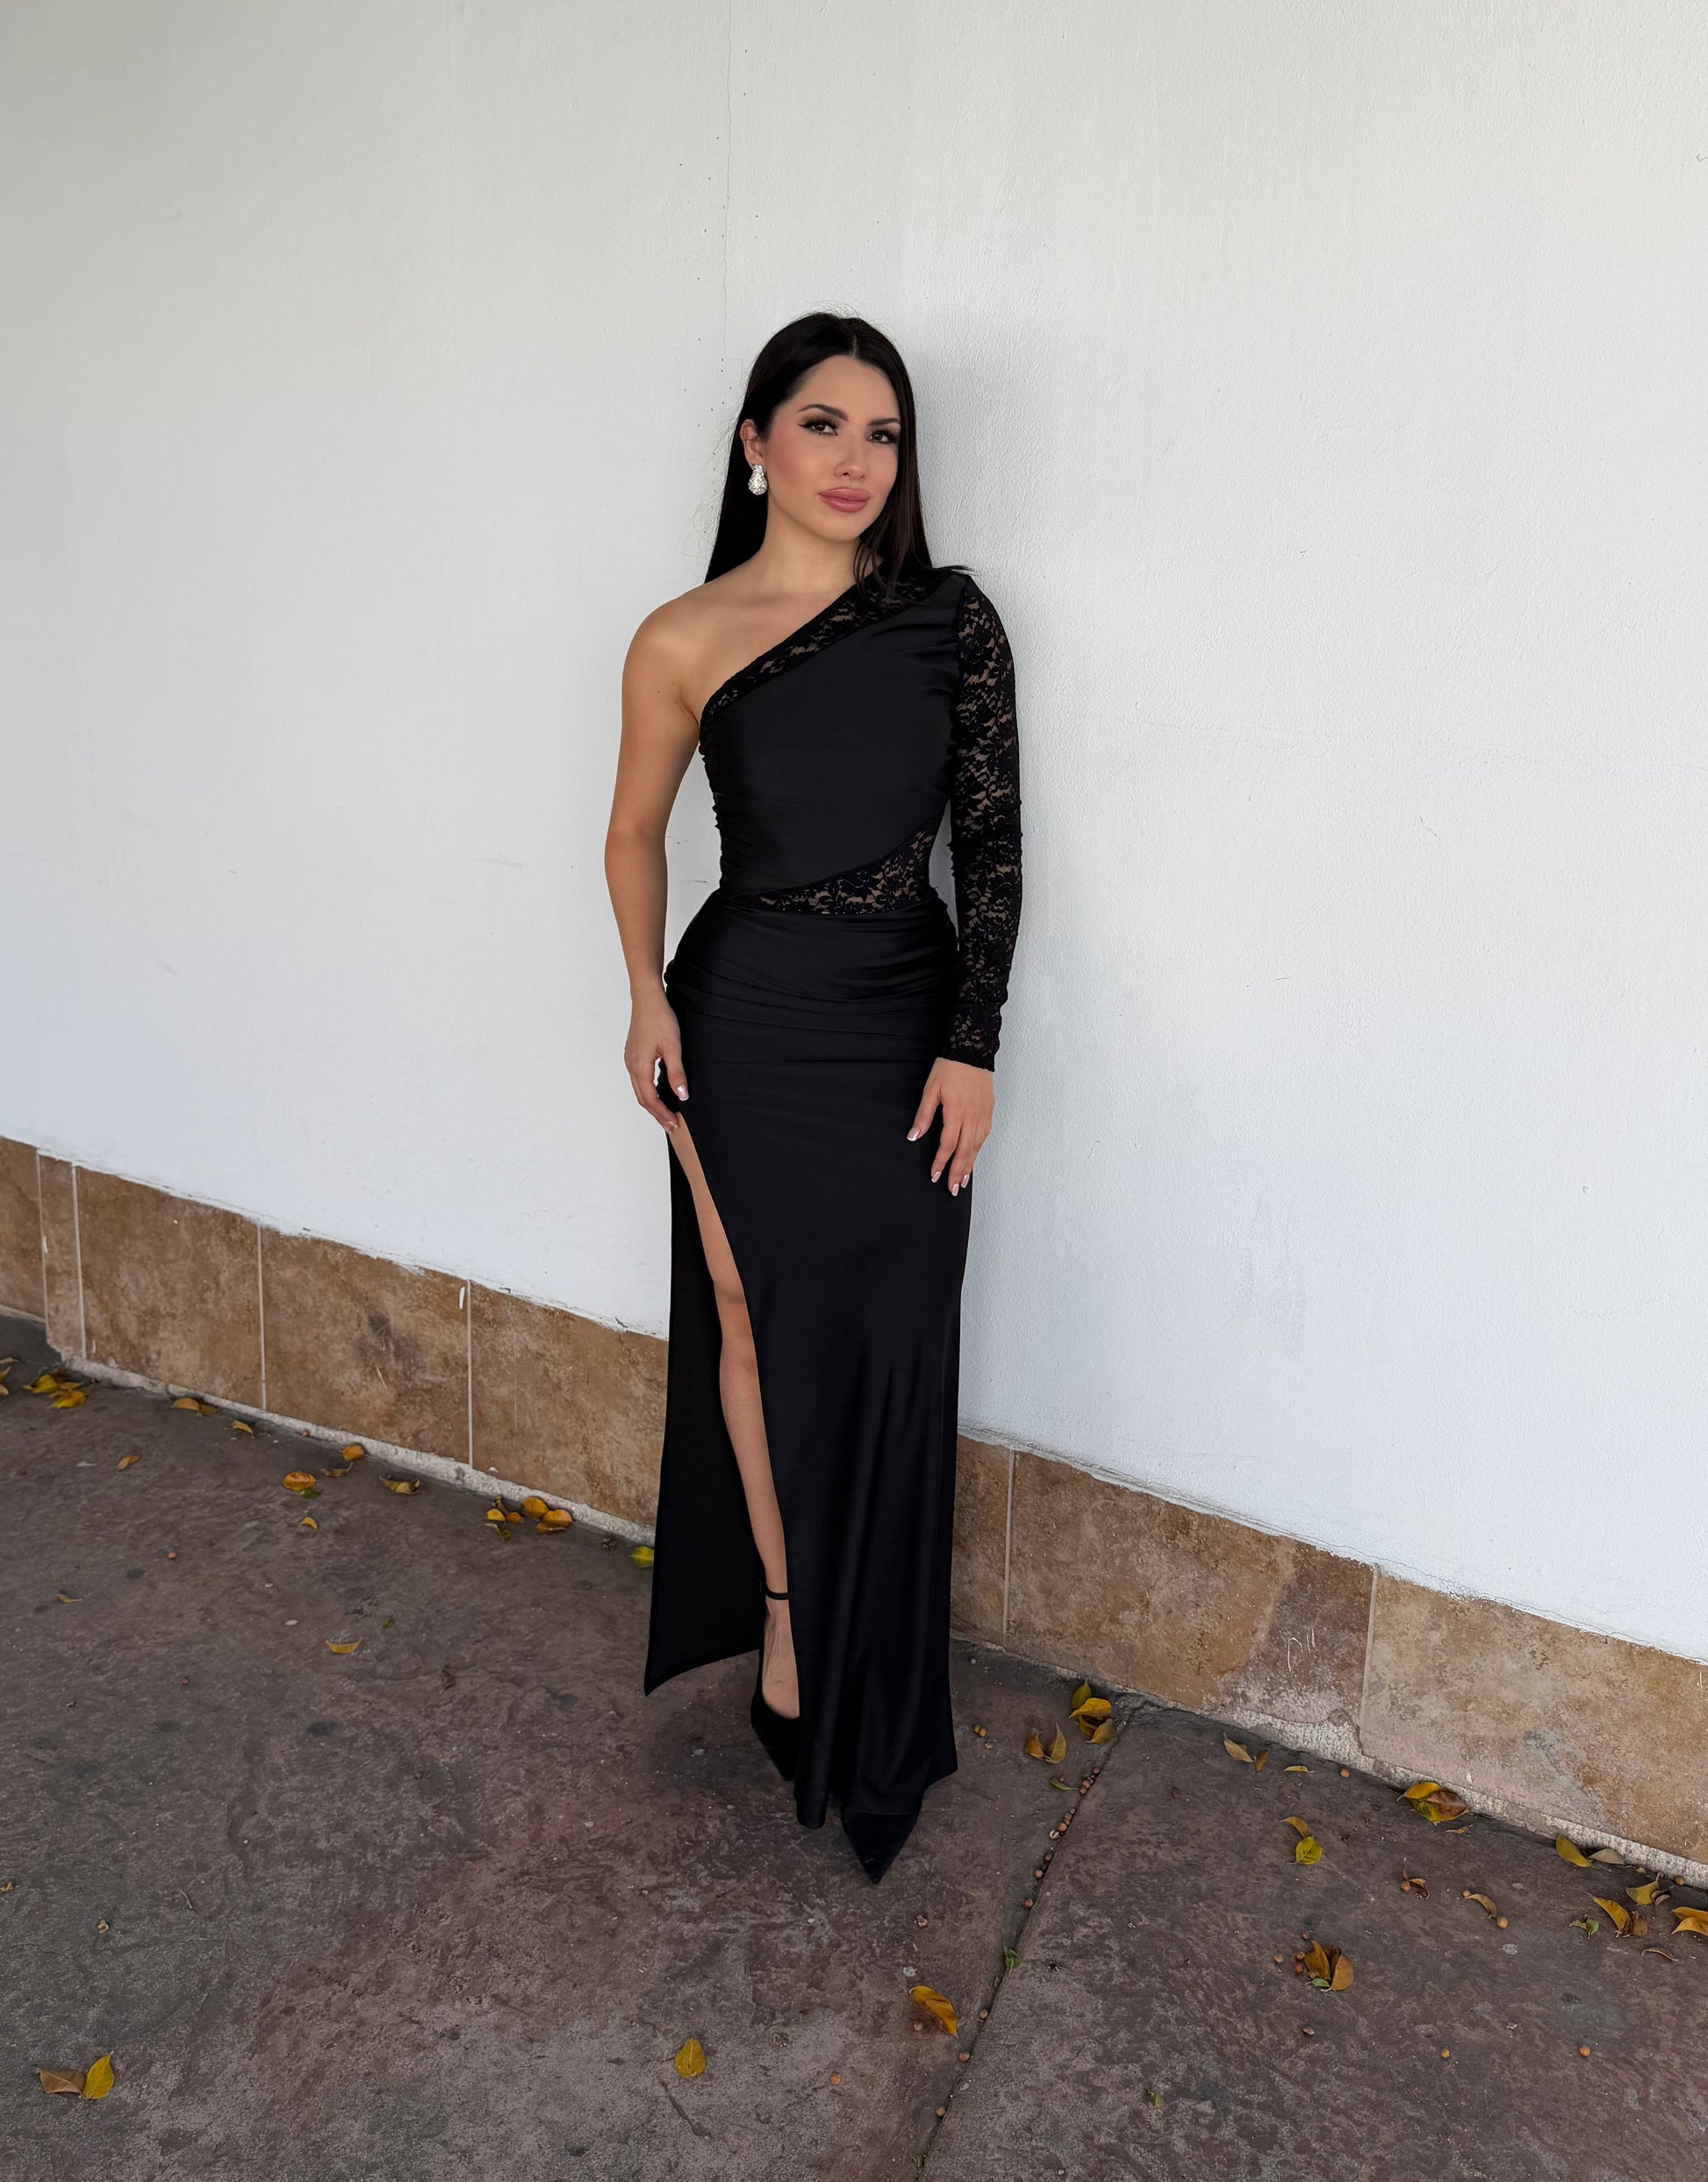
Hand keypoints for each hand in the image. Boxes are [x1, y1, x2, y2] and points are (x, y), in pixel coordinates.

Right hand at [626, 990, 687, 1134]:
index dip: (662, 1114)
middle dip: (656, 1113)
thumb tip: (682, 1096)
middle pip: (643, 1098)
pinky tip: (658, 1092)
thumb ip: (676, 1073)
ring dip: (652, 1104)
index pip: (650, 1099)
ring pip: (639, 1089)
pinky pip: (639, 1079)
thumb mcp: (672, 1047)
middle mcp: (631, 1066)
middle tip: (670, 1126)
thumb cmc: (659, 1019)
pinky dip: (648, 1091)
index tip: (673, 1124)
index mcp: (640, 1067)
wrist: (647, 999)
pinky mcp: (633, 1054)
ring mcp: (630, 1060)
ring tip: (665, 1113)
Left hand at [907, 1057, 993, 1193]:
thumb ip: (924, 1115)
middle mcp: (972, 1117)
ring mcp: (983, 1114)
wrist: (972, 1049)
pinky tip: (974, 1157)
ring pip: (976, 1146)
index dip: (941, 1162)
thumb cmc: (949, 1068)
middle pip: (965, 1151)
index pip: (948, 1145)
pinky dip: (978, 1150)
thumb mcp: (931, 1089)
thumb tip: (914, 1136)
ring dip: (970, 1165)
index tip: (935, 1176)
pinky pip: (984, 1136)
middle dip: (958, 1172)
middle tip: (953, 1190)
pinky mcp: (989, 1110)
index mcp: (956, 1112)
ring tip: (964, 1181)